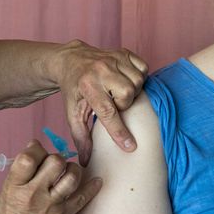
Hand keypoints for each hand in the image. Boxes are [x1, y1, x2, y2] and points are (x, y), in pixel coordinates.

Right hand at [0, 140, 101, 213]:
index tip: (39, 150)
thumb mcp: (6, 192)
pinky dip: (92, 187)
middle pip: (55, 162)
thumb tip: (35, 145)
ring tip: (69, 172)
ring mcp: (50, 206)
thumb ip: (20, 171)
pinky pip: (83, 197)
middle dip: (57, 158)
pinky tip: (96, 181)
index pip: (28, 157)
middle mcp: (33, 195)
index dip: (36, 148)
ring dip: (73, 169)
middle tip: (55, 165)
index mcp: (15, 187)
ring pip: (72, 176)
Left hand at [53, 40, 148, 165]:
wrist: (70, 61)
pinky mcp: (123, 52)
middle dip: (123, 104)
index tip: (130, 146)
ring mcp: (113, 58)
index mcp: (87, 85)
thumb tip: (86, 161)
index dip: (119, 131)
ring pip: (138, 81)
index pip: (107, 112)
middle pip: (127, 94)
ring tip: (118, 92)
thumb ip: (81, 137)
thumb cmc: (73, 89)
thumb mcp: (72, 113)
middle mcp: (101, 69)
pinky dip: (138, 76)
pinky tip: (126, 80)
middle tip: (113, 104)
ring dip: (131, 91)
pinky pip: (143, 67)